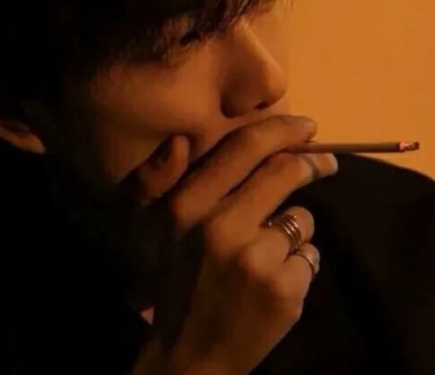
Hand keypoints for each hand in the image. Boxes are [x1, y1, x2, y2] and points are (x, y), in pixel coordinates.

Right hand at [132, 114, 337, 374]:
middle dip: (313, 163)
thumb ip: (156, 178)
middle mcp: (222, 227)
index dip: (281, 130)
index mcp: (188, 205)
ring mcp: (257, 260)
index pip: (244, 149)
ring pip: (302, 219)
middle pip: (285, 173)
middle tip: (326, 163)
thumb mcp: (152, 227)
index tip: (306, 126)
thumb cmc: (173, 280)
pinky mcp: (285, 291)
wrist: (190, 353)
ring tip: (269, 252)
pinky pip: (310, 257)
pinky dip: (299, 263)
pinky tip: (273, 281)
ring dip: (295, 228)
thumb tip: (179, 139)